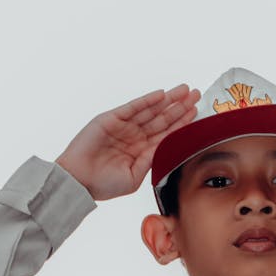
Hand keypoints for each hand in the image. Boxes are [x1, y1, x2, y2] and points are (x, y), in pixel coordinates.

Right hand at [55, 83, 200, 200]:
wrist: (78, 182)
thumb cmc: (103, 185)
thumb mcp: (134, 177)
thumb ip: (150, 162)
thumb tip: (169, 148)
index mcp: (141, 151)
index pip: (166, 134)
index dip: (181, 123)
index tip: (196, 113)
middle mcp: (134, 136)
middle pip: (162, 118)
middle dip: (180, 106)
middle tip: (197, 94)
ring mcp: (123, 126)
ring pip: (151, 110)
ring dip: (168, 100)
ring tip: (185, 90)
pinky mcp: (111, 119)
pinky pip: (133, 107)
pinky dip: (147, 101)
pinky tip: (162, 95)